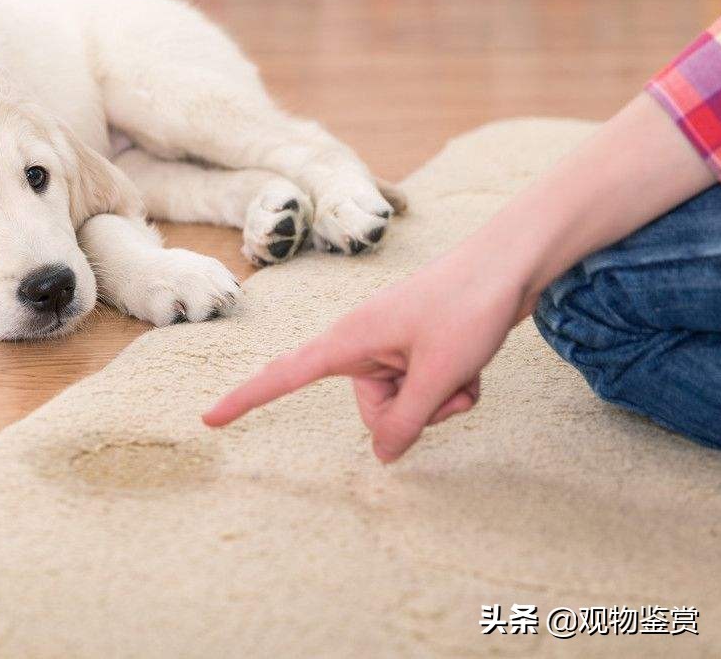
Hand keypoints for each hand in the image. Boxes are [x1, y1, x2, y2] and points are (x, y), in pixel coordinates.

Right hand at [202, 244, 526, 462]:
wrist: (510, 263)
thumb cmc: (468, 307)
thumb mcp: (438, 375)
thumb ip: (406, 421)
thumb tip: (383, 456)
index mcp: (349, 340)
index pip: (284, 376)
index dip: (246, 400)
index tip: (209, 418)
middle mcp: (363, 344)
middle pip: (373, 411)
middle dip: (414, 413)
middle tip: (448, 383)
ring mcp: (391, 346)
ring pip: (405, 405)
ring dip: (441, 400)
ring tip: (465, 369)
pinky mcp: (416, 348)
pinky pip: (425, 390)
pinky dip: (453, 388)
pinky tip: (474, 365)